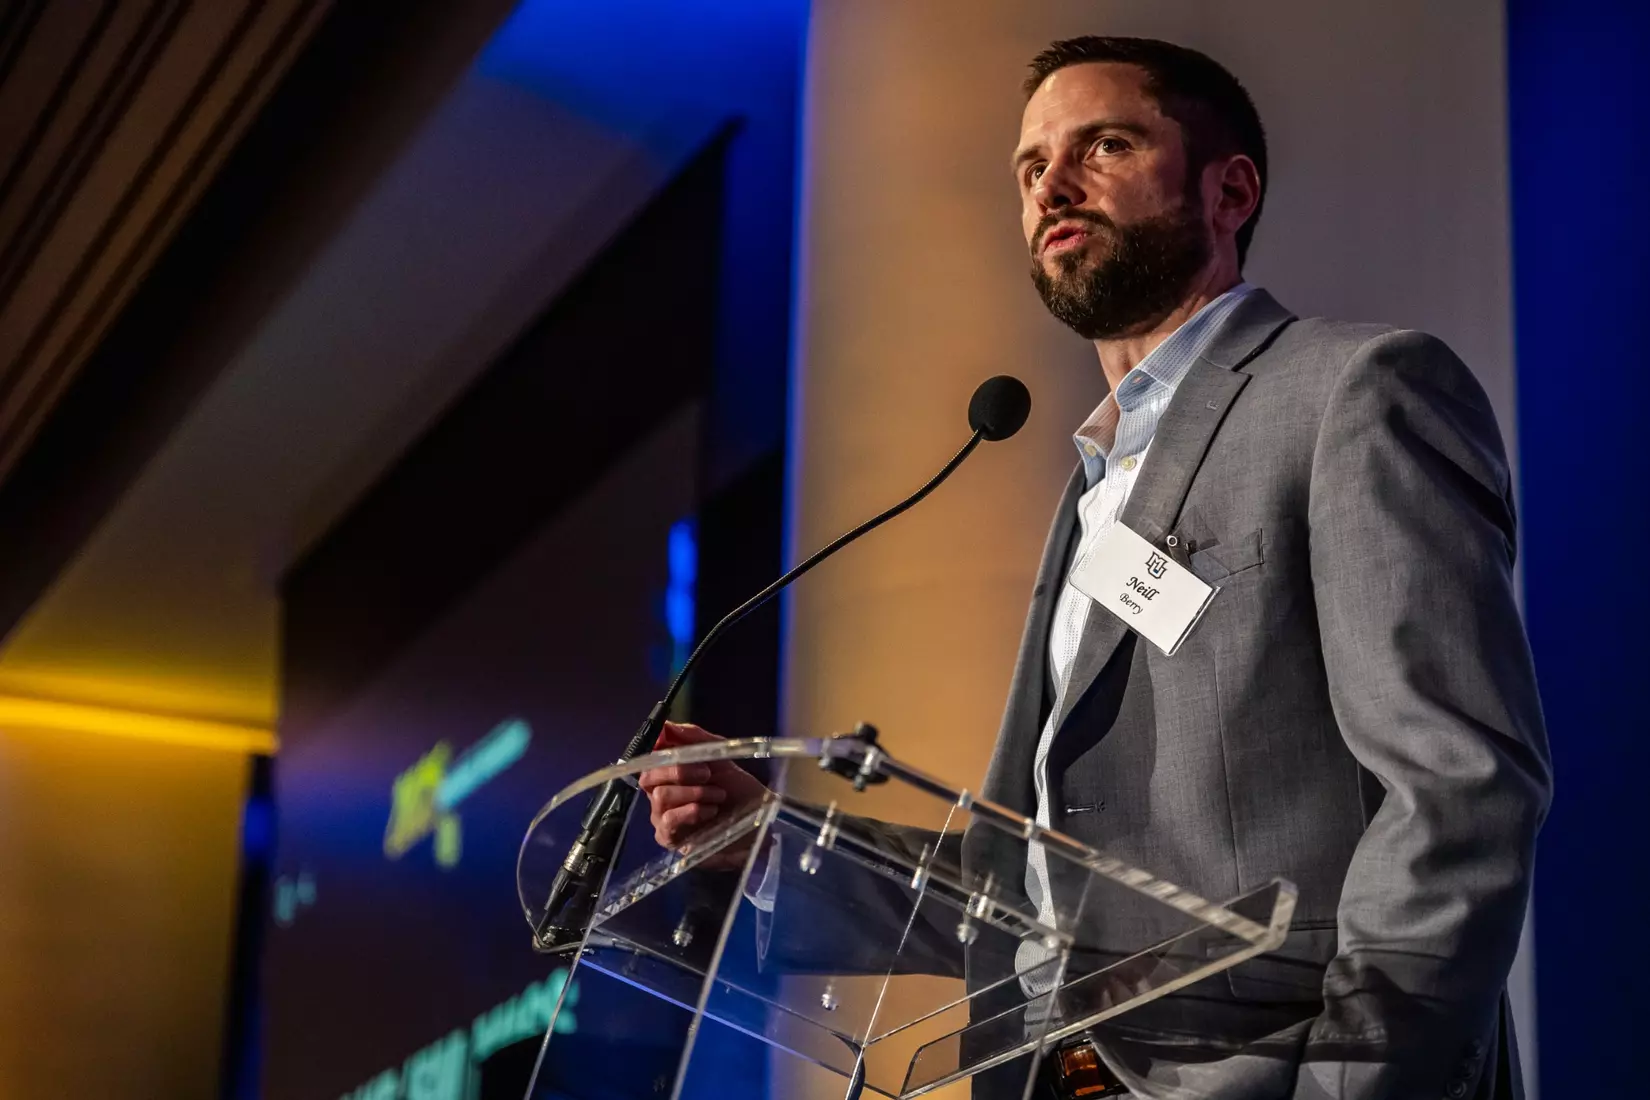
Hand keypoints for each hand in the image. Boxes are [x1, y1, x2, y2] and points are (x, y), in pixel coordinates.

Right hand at [638, 722, 769, 854]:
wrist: (758, 821)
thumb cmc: (739, 789)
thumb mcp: (722, 757)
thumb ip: (695, 738)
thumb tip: (666, 725)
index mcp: (669, 773)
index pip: (649, 758)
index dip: (658, 749)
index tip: (673, 742)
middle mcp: (660, 793)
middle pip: (650, 776)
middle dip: (679, 771)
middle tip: (707, 773)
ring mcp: (662, 817)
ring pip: (661, 797)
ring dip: (693, 793)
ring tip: (718, 796)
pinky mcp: (670, 838)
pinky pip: (669, 821)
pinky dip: (691, 811)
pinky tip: (710, 811)